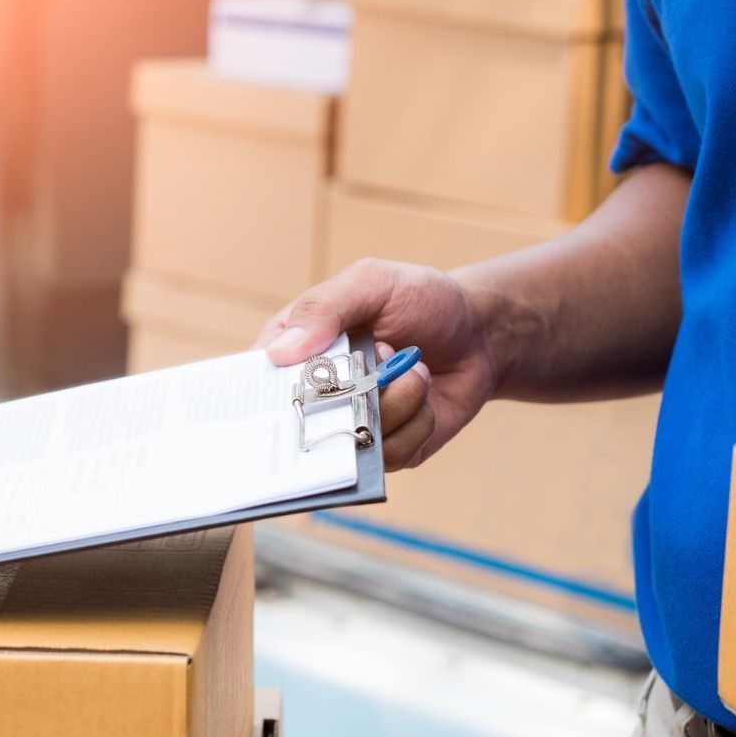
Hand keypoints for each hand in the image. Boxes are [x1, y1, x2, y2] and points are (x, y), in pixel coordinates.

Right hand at [255, 260, 495, 468]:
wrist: (480, 333)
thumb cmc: (419, 299)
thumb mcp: (371, 283)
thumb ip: (324, 308)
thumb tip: (280, 353)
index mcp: (295, 350)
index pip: (255, 384)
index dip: (264, 395)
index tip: (287, 389)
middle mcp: (315, 395)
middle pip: (300, 424)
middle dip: (346, 394)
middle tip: (381, 356)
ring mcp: (349, 425)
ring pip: (351, 439)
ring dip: (394, 401)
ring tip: (413, 367)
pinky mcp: (385, 451)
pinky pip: (389, 453)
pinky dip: (416, 420)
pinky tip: (424, 392)